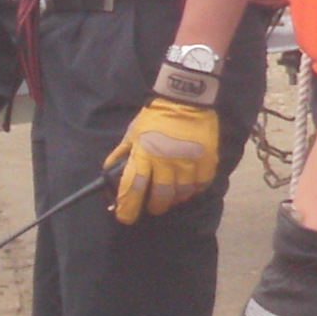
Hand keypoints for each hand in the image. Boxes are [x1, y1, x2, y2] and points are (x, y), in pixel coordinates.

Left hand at [105, 98, 222, 221]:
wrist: (184, 98)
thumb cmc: (154, 117)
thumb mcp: (132, 134)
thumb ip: (121, 155)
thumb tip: (109, 174)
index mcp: (144, 154)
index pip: (133, 188)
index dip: (127, 207)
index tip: (125, 217)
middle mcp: (166, 161)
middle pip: (160, 196)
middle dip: (155, 206)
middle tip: (153, 207)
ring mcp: (188, 161)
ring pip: (181, 193)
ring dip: (174, 199)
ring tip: (170, 197)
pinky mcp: (207, 159)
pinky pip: (200, 185)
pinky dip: (193, 190)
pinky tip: (188, 187)